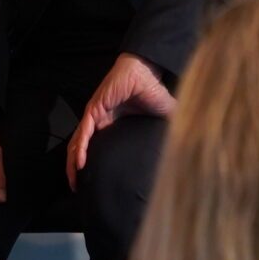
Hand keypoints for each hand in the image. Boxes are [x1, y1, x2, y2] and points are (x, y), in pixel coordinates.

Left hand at [67, 53, 174, 188]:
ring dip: (72, 162)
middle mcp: (97, 119)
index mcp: (109, 123)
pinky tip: (79, 163)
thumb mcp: (162, 118)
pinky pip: (84, 131)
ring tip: (74, 181)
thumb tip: (185, 150)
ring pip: (77, 141)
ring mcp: (94, 114)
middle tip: (76, 188)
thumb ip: (169, 134)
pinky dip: (80, 147)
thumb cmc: (151, 91)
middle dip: (73, 168)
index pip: (90, 145)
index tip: (86, 182)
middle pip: (78, 147)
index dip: (84, 162)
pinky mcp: (95, 108)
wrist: (147, 71)